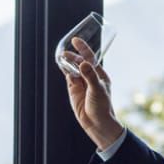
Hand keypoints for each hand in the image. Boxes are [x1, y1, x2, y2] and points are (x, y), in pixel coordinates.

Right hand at [60, 36, 123, 150]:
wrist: (97, 123)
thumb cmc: (102, 106)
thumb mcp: (97, 89)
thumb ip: (90, 76)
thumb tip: (83, 63)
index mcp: (99, 74)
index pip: (90, 57)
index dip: (83, 48)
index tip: (75, 40)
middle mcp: (89, 77)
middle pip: (79, 62)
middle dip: (73, 55)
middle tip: (65, 52)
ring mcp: (81, 83)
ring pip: (72, 69)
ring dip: (67, 63)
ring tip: (62, 57)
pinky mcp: (73, 90)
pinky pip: (68, 77)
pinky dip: (65, 71)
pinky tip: (62, 66)